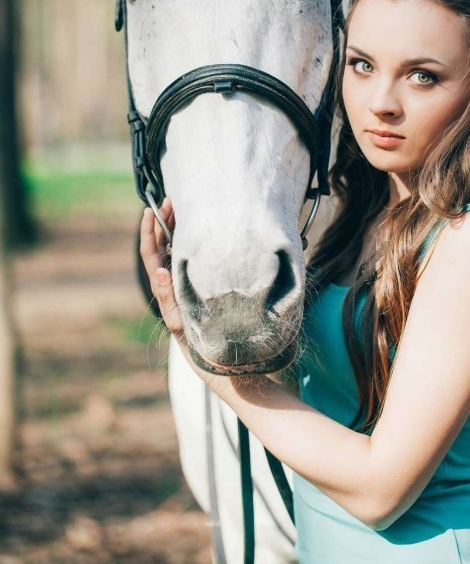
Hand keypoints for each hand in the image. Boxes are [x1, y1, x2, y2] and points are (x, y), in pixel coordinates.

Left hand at [139, 199, 230, 393]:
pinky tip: (207, 230)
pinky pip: (195, 258)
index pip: (151, 254)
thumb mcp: (183, 324)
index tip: (151, 209)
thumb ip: (169, 299)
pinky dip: (196, 240)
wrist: (225, 363)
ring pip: (178, 250)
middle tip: (174, 200)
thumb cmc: (203, 347)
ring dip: (179, 228)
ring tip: (187, 208)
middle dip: (165, 222)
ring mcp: (189, 284)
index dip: (149, 231)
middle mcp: (174, 284)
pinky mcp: (204, 286)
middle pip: (163, 246)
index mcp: (165, 290)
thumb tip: (156, 271)